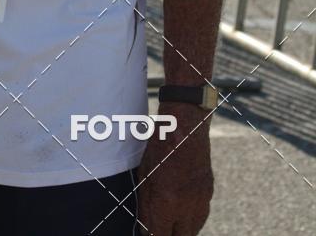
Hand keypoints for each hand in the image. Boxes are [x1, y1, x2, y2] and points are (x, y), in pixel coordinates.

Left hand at [137, 103, 213, 235]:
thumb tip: (146, 231)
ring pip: (192, 230)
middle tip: (159, 227)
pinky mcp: (208, 193)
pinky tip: (181, 212)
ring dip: (181, 230)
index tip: (148, 232)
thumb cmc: (159, 149)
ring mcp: (201, 200)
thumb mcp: (144, 177)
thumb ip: (146, 208)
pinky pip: (200, 216)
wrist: (185, 127)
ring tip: (169, 221)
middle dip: (168, 235)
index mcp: (166, 202)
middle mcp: (187, 206)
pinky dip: (191, 219)